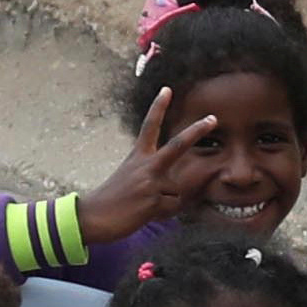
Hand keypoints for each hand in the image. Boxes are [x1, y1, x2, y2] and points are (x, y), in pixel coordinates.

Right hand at [72, 85, 238, 247]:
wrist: (93, 217)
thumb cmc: (112, 200)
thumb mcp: (130, 178)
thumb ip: (152, 175)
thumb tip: (176, 189)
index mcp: (138, 156)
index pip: (149, 127)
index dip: (158, 107)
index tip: (167, 90)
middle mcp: (145, 165)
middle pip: (178, 145)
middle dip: (197, 132)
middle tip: (213, 119)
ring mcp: (150, 182)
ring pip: (177, 191)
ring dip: (165, 203)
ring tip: (142, 207)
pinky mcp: (153, 201)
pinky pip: (173, 207)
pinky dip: (162, 213)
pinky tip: (144, 214)